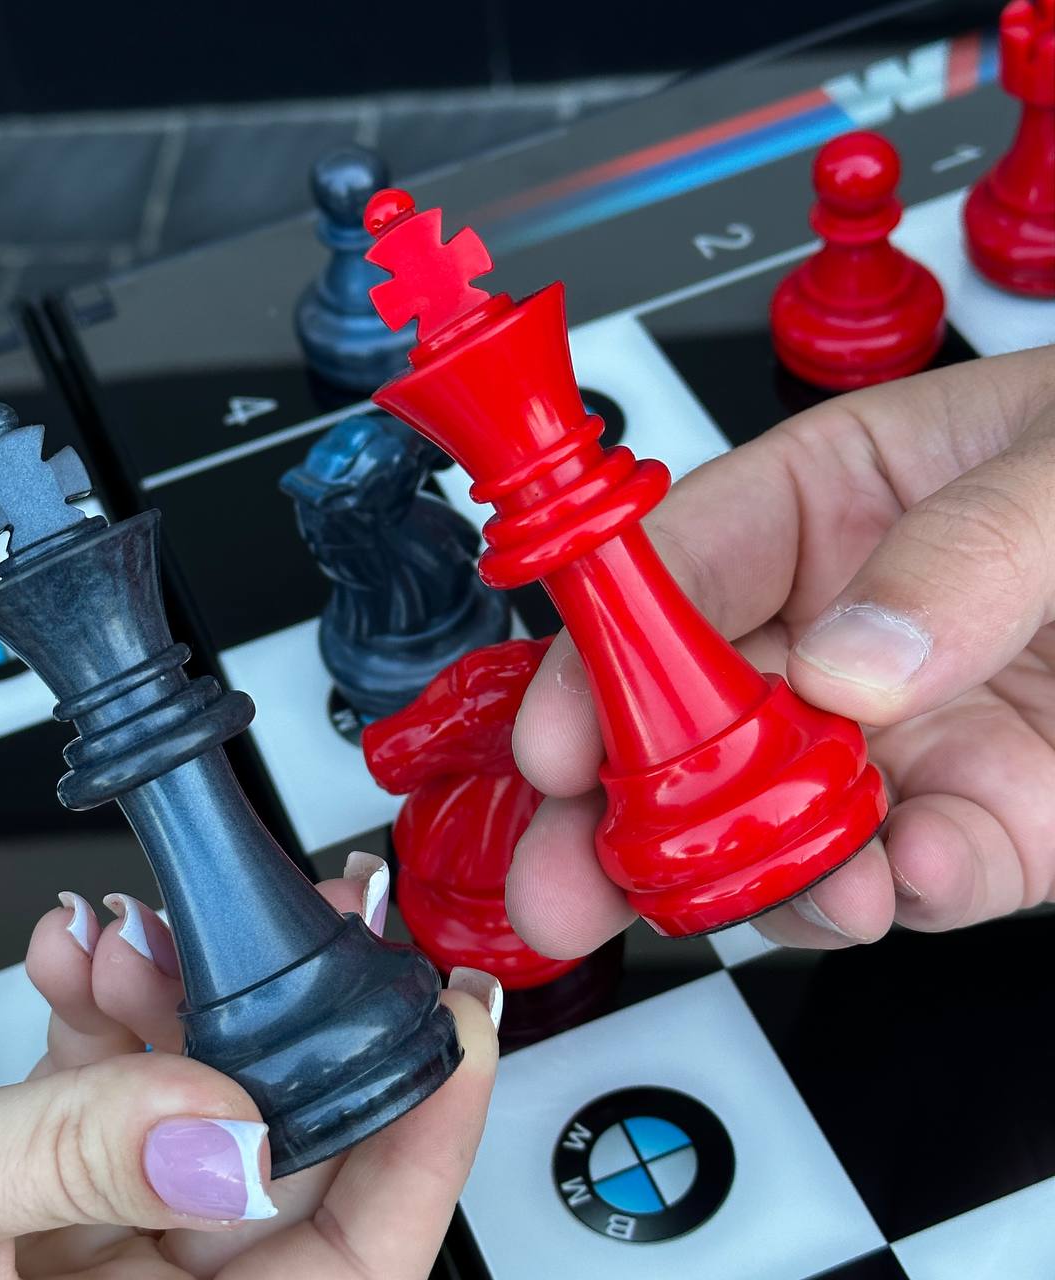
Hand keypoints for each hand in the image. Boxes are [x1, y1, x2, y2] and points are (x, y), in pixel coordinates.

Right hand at [0, 857, 499, 1279]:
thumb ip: (70, 1158)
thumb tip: (238, 1124)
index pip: (346, 1278)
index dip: (423, 1157)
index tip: (455, 1033)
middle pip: (280, 1173)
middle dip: (285, 1029)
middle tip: (306, 925)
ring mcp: (87, 1266)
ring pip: (195, 1114)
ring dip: (177, 1003)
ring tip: (141, 931)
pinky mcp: (44, 1201)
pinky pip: (114, 1099)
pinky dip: (106, 1015)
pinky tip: (77, 956)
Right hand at [508, 344, 1054, 952]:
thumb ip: (970, 547)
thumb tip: (846, 657)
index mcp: (839, 499)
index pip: (679, 570)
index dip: (598, 654)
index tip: (556, 732)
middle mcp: (849, 628)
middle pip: (697, 719)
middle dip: (626, 809)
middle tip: (568, 878)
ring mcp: (910, 737)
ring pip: (784, 819)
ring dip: (762, 872)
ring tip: (789, 890)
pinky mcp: (992, 825)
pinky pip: (921, 876)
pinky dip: (910, 896)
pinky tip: (918, 882)